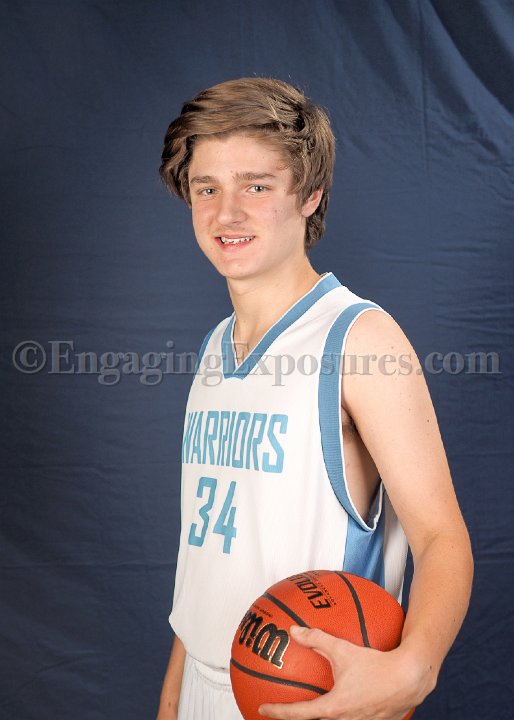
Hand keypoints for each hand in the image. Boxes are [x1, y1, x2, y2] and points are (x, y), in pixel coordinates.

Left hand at [259, 625, 427, 719]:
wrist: (410, 679)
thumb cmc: (377, 664)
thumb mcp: (343, 649)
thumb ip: (317, 639)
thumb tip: (294, 630)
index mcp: (334, 708)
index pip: (299, 714)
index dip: (278, 712)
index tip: (262, 709)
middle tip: (281, 712)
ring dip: (320, 717)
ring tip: (311, 709)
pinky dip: (341, 713)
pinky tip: (344, 701)